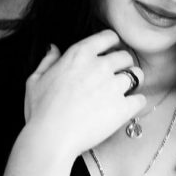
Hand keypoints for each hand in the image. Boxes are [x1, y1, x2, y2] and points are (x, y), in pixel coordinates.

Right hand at [23, 30, 145, 156]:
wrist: (51, 137)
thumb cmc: (40, 110)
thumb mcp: (35, 80)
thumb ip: (47, 61)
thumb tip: (53, 48)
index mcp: (79, 55)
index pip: (108, 37)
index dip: (113, 44)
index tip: (111, 52)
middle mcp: (100, 66)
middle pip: (126, 56)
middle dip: (124, 64)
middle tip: (117, 76)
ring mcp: (113, 86)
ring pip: (137, 75)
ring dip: (133, 82)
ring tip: (125, 91)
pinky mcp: (123, 108)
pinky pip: (141, 99)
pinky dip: (136, 103)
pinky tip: (128, 108)